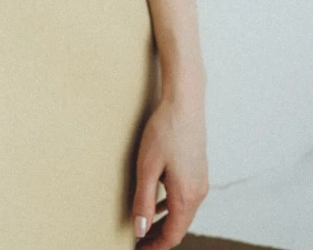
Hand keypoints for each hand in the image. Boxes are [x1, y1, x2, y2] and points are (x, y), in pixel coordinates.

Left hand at [132, 90, 208, 247]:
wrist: (185, 104)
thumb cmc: (164, 132)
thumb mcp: (147, 167)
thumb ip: (144, 201)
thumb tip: (140, 230)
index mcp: (186, 196)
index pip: (172, 235)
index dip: (156, 246)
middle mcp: (198, 193)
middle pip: (180, 226)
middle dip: (160, 237)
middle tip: (140, 242)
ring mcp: (201, 182)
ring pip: (183, 213)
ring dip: (166, 223)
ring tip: (146, 227)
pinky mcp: (198, 171)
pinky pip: (186, 198)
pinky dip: (172, 207)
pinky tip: (159, 204)